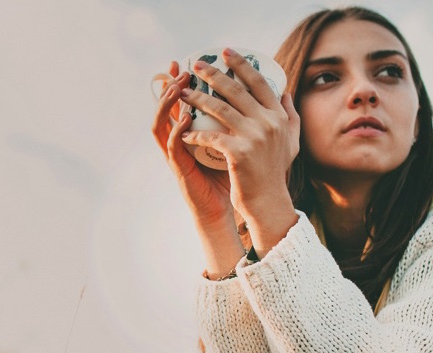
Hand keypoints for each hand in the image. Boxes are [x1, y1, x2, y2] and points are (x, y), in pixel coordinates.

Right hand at [152, 61, 234, 230]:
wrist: (225, 208)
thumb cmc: (232, 177)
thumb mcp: (238, 143)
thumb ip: (245, 123)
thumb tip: (272, 99)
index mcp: (192, 133)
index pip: (182, 103)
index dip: (179, 83)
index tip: (186, 63)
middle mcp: (180, 140)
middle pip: (166, 108)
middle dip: (169, 86)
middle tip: (179, 69)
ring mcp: (177, 155)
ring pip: (161, 124)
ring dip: (166, 105)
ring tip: (177, 88)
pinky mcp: (179, 168)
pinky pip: (172, 146)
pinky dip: (176, 131)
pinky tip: (184, 119)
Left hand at [178, 49, 300, 255]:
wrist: (269, 201)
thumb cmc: (275, 172)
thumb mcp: (291, 142)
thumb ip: (290, 116)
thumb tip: (285, 93)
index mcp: (278, 116)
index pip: (259, 83)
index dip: (241, 65)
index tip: (225, 52)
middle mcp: (268, 123)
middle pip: (236, 91)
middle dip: (213, 74)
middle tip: (196, 65)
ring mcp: (254, 137)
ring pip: (220, 110)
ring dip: (198, 99)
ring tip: (183, 93)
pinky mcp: (239, 153)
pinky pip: (212, 137)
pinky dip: (196, 134)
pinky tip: (184, 132)